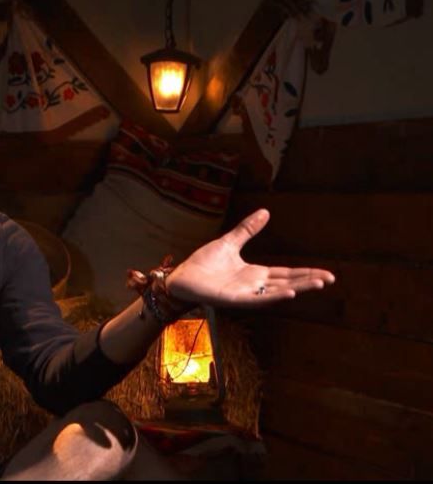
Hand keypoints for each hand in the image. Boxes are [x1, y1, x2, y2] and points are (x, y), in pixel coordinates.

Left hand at [165, 208, 334, 306]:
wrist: (181, 278)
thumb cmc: (202, 264)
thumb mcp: (229, 242)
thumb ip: (248, 230)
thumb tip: (266, 212)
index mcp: (255, 274)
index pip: (286, 274)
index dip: (306, 273)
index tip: (326, 273)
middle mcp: (254, 286)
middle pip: (287, 283)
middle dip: (308, 281)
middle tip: (330, 279)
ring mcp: (245, 294)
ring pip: (276, 293)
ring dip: (298, 288)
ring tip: (318, 284)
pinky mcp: (233, 300)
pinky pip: (257, 300)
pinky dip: (272, 297)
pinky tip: (289, 293)